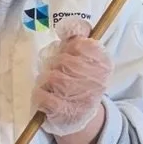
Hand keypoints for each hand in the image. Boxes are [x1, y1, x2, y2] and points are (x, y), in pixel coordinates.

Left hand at [31, 19, 112, 137]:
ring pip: (52, 76)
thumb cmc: (77, 81)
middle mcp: (97, 82)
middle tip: (56, 71)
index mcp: (104, 65)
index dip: (68, 47)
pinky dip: (39, 93)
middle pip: (64, 60)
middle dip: (54, 63)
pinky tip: (44, 95)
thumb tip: (65, 26)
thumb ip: (77, 37)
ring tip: (50, 84)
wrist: (80, 117)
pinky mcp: (65, 113)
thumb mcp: (82, 57)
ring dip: (45, 78)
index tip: (67, 54)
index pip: (81, 45)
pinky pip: (43, 95)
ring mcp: (82, 99)